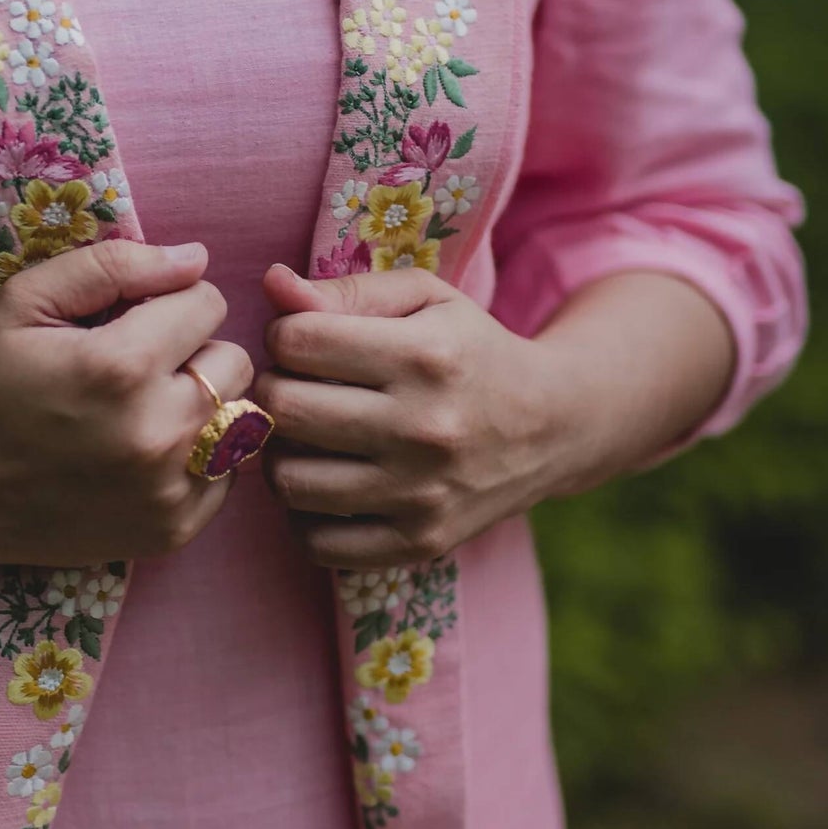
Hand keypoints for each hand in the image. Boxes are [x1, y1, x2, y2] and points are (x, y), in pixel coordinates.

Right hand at [0, 240, 252, 565]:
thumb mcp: (28, 301)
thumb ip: (114, 266)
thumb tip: (196, 258)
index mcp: (122, 366)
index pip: (208, 303)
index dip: (172, 303)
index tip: (134, 322)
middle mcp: (156, 431)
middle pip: (234, 362)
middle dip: (194, 353)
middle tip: (142, 368)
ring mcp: (168, 489)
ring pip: (241, 419)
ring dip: (204, 406)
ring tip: (148, 410)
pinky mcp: (174, 530)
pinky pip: (229, 473)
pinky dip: (200, 459)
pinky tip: (149, 454)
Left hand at [255, 263, 573, 569]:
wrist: (554, 426)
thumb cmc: (471, 351)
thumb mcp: (426, 299)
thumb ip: (347, 289)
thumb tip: (272, 285)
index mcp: (425, 357)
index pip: (298, 342)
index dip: (286, 334)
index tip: (305, 341)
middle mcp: (425, 428)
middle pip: (285, 409)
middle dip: (274, 391)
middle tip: (297, 387)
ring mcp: (422, 494)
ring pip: (289, 480)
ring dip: (283, 454)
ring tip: (308, 437)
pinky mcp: (420, 543)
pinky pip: (316, 543)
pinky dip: (304, 516)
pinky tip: (327, 484)